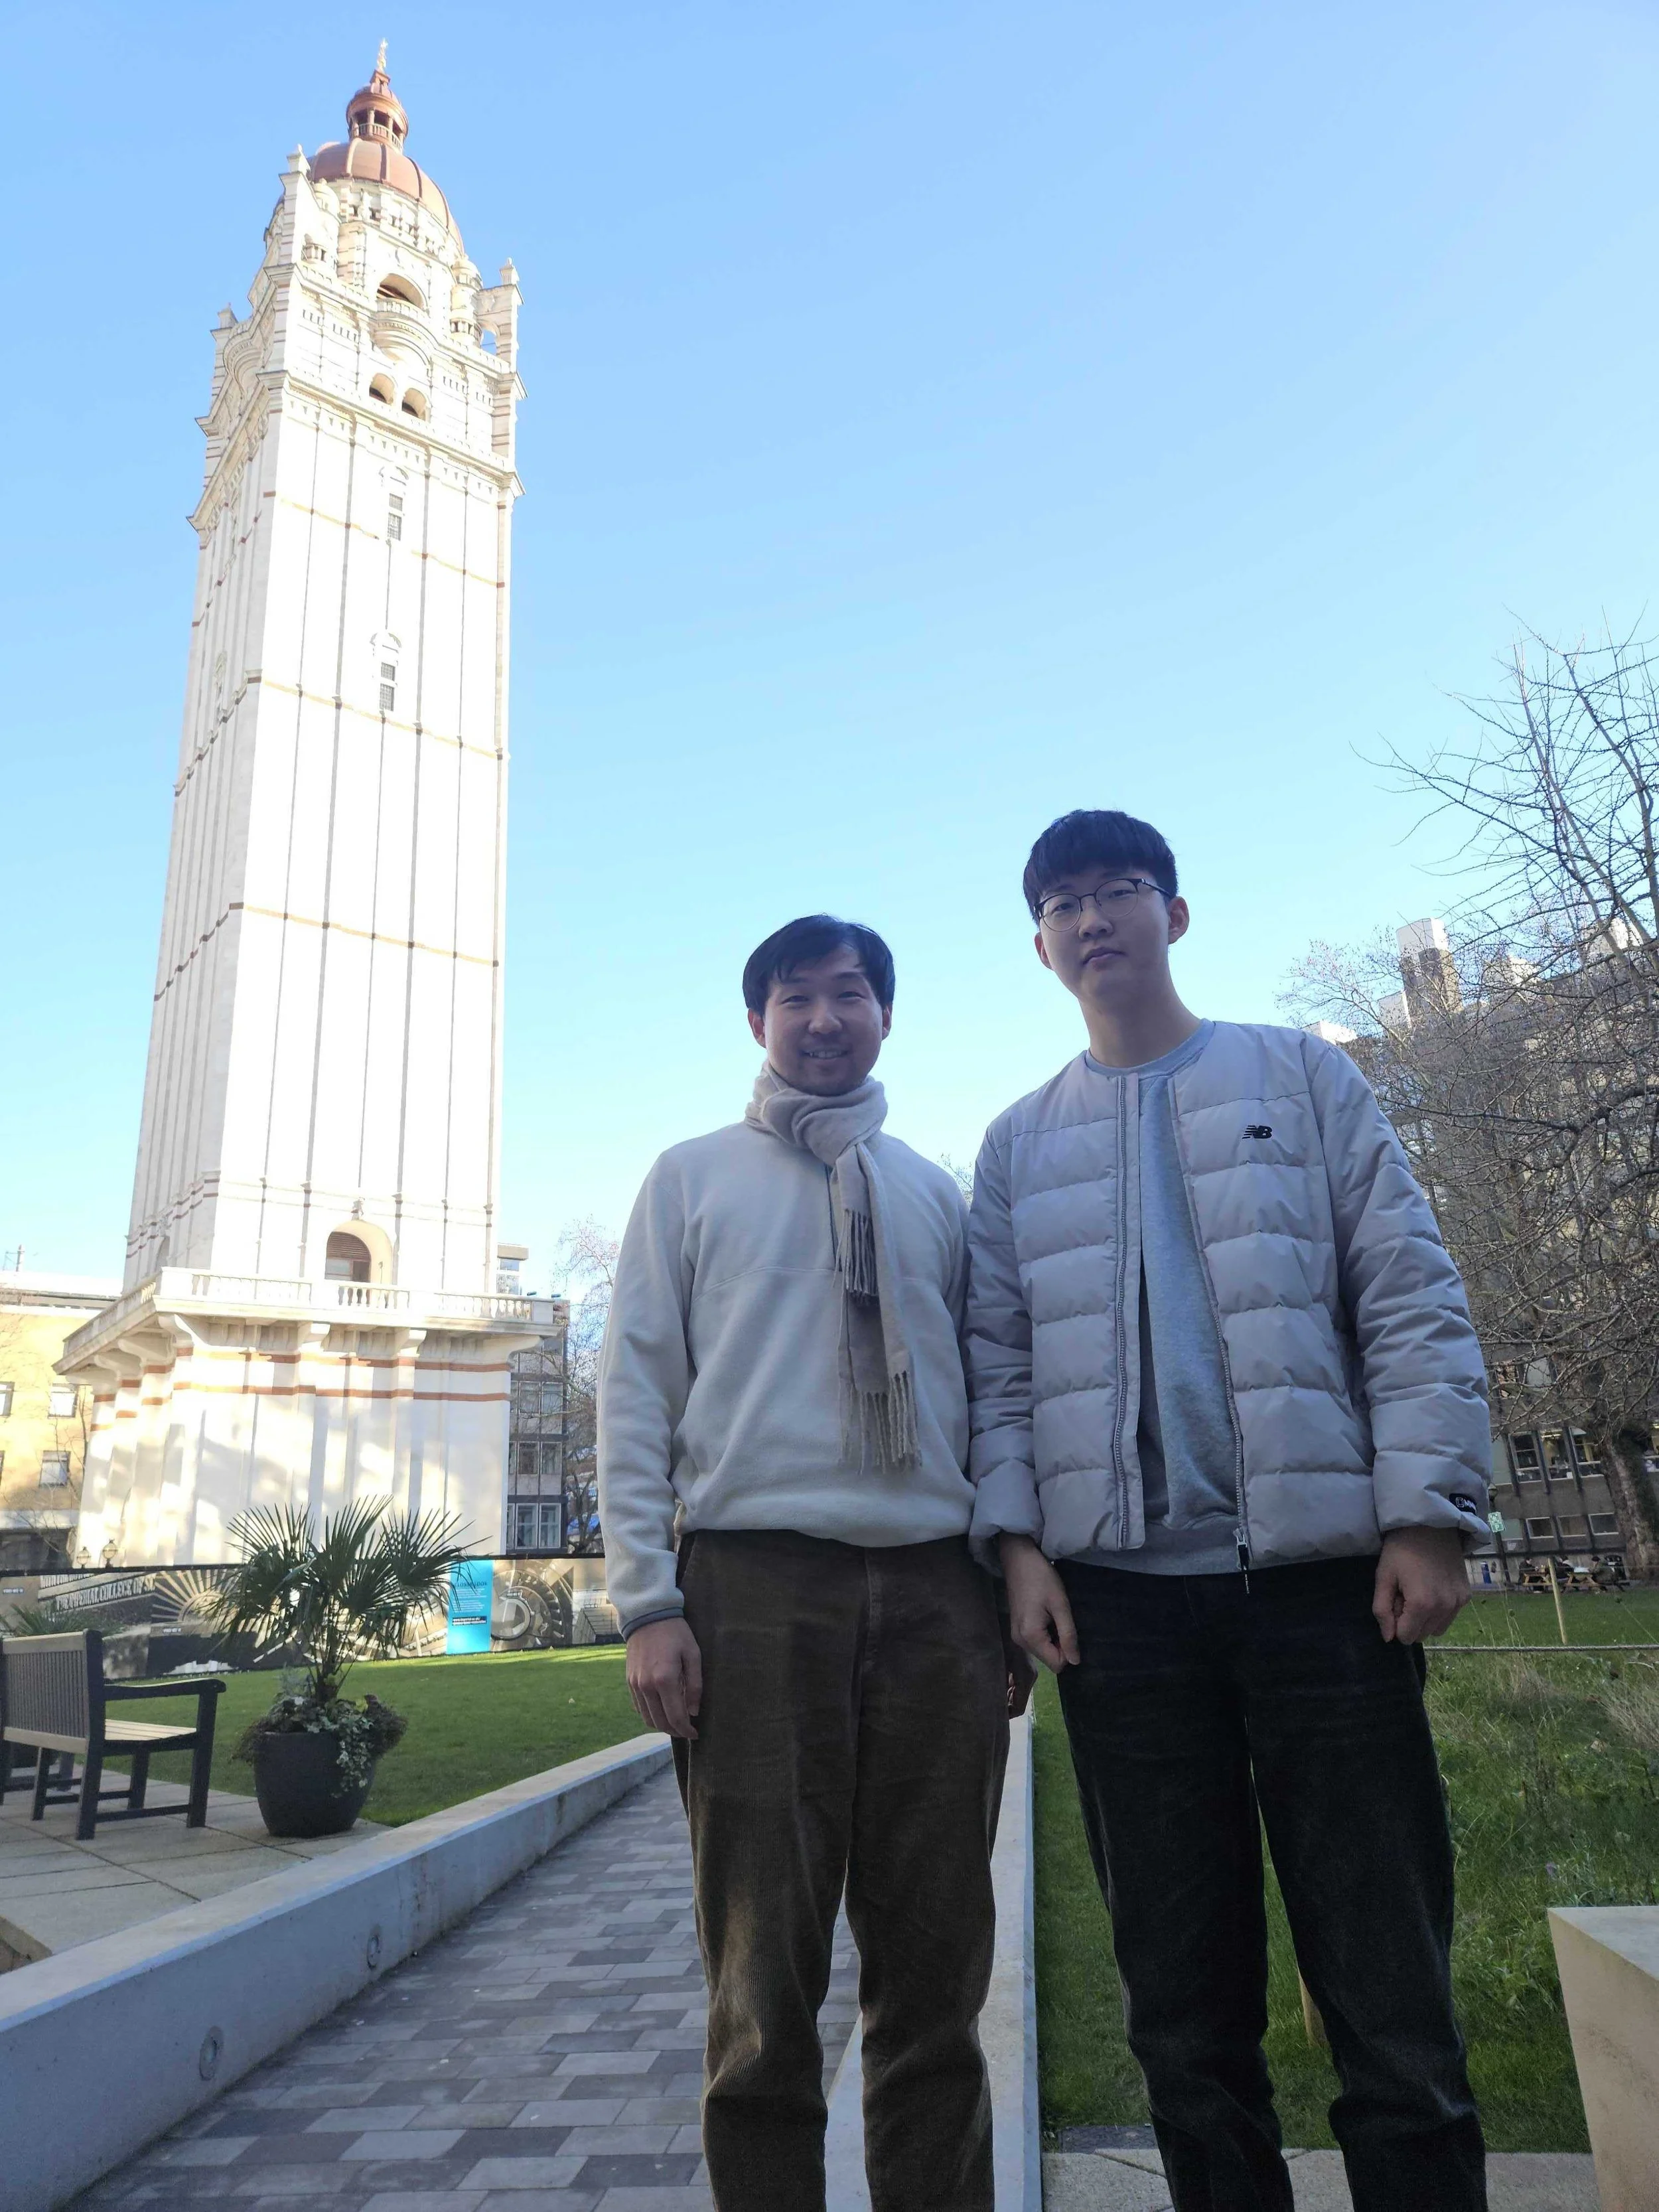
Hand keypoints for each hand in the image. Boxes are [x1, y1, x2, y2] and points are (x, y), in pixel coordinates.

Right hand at [626, 1616, 703, 1737]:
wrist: (647, 1615)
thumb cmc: (675, 1633)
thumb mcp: (693, 1654)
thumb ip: (695, 1685)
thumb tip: (693, 1712)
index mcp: (664, 1679)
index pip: (676, 1717)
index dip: (686, 1730)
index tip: (696, 1734)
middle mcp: (646, 1686)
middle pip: (660, 1722)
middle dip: (675, 1731)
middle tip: (687, 1731)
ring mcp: (635, 1685)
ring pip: (647, 1719)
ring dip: (662, 1726)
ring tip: (676, 1723)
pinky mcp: (629, 1681)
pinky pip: (639, 1708)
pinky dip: (651, 1715)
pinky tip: (662, 1710)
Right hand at [1000, 1534, 1079, 1671]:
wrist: (1018, 1559)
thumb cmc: (1041, 1577)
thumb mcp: (1060, 1605)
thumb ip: (1068, 1635)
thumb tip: (1075, 1662)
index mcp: (1030, 1637)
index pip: (1057, 1664)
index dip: (1069, 1651)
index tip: (1070, 1628)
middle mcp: (1020, 1641)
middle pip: (1049, 1659)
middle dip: (1061, 1645)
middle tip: (1062, 1619)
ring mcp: (1016, 1636)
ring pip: (1043, 1651)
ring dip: (1054, 1638)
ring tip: (1054, 1615)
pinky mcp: (1017, 1629)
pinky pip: (1036, 1642)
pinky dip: (1046, 1633)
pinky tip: (1046, 1614)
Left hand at [1373, 1527, 1468, 1644]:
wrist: (1431, 1525)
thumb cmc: (1401, 1549)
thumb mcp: (1383, 1577)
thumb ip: (1382, 1610)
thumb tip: (1389, 1638)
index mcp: (1422, 1605)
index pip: (1405, 1637)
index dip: (1395, 1621)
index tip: (1394, 1599)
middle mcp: (1444, 1608)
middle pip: (1422, 1635)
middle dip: (1409, 1621)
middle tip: (1405, 1593)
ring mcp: (1458, 1603)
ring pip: (1437, 1629)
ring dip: (1425, 1619)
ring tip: (1419, 1591)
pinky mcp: (1466, 1596)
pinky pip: (1449, 1616)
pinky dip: (1439, 1611)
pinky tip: (1433, 1587)